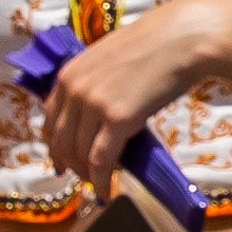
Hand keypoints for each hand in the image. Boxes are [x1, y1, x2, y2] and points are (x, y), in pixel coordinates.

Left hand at [34, 0, 228, 185]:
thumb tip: (100, 109)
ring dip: (86, 174)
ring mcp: (94, 105)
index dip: (54, 143)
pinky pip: (101, 159)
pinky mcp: (117, 119)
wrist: (182, 40)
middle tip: (78, 177)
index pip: (50, 118)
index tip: (61, 158)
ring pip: (79, 152)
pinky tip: (104, 192)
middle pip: (60, 139)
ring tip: (96, 185)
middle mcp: (74, 90)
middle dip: (68, 162)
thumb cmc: (156, 45)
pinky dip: (99, 180)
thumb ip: (96, 82)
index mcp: (69, 74)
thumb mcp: (111, 59)